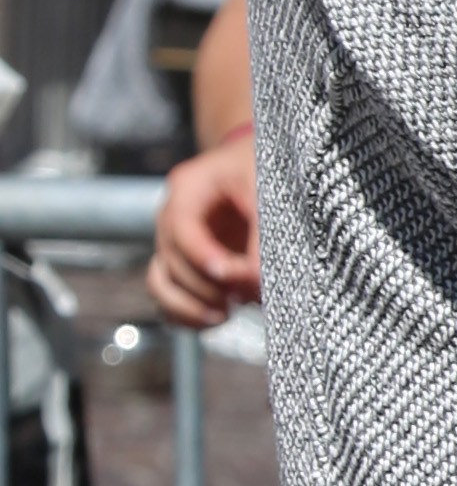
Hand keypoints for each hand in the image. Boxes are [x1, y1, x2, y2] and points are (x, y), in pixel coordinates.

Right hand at [148, 129, 258, 329]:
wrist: (260, 166)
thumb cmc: (264, 170)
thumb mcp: (267, 190)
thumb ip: (261, 237)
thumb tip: (254, 285)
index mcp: (189, 187)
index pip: (181, 227)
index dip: (202, 256)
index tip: (229, 275)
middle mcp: (172, 217)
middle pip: (172, 261)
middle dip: (207, 285)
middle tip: (245, 295)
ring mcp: (174, 243)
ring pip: (160, 284)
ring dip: (190, 306)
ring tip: (227, 314)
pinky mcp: (184, 265)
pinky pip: (168, 298)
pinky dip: (186, 315)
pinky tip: (217, 319)